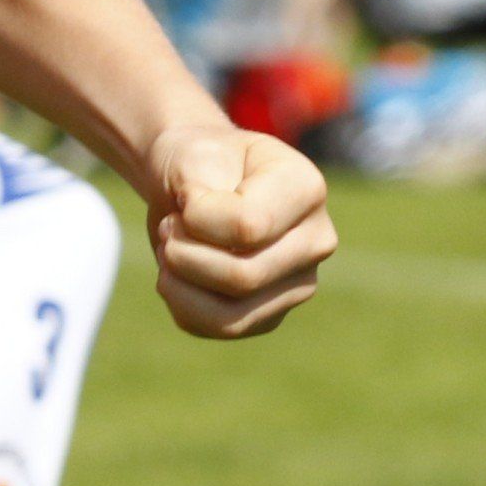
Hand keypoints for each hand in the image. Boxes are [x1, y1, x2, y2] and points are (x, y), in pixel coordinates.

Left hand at [146, 120, 334, 336]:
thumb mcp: (192, 156)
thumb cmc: (198, 163)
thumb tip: (199, 236)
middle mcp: (317, 241)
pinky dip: (181, 302)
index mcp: (307, 189)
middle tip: (168, 227)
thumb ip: (197, 192)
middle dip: (181, 254)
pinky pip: (217, 329)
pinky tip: (176, 274)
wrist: (195, 181)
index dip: (195, 217)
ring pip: (230, 316)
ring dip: (178, 283)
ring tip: (169, 250)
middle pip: (242, 277)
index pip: (247, 227)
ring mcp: (298, 283)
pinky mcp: (270, 315)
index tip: (186, 200)